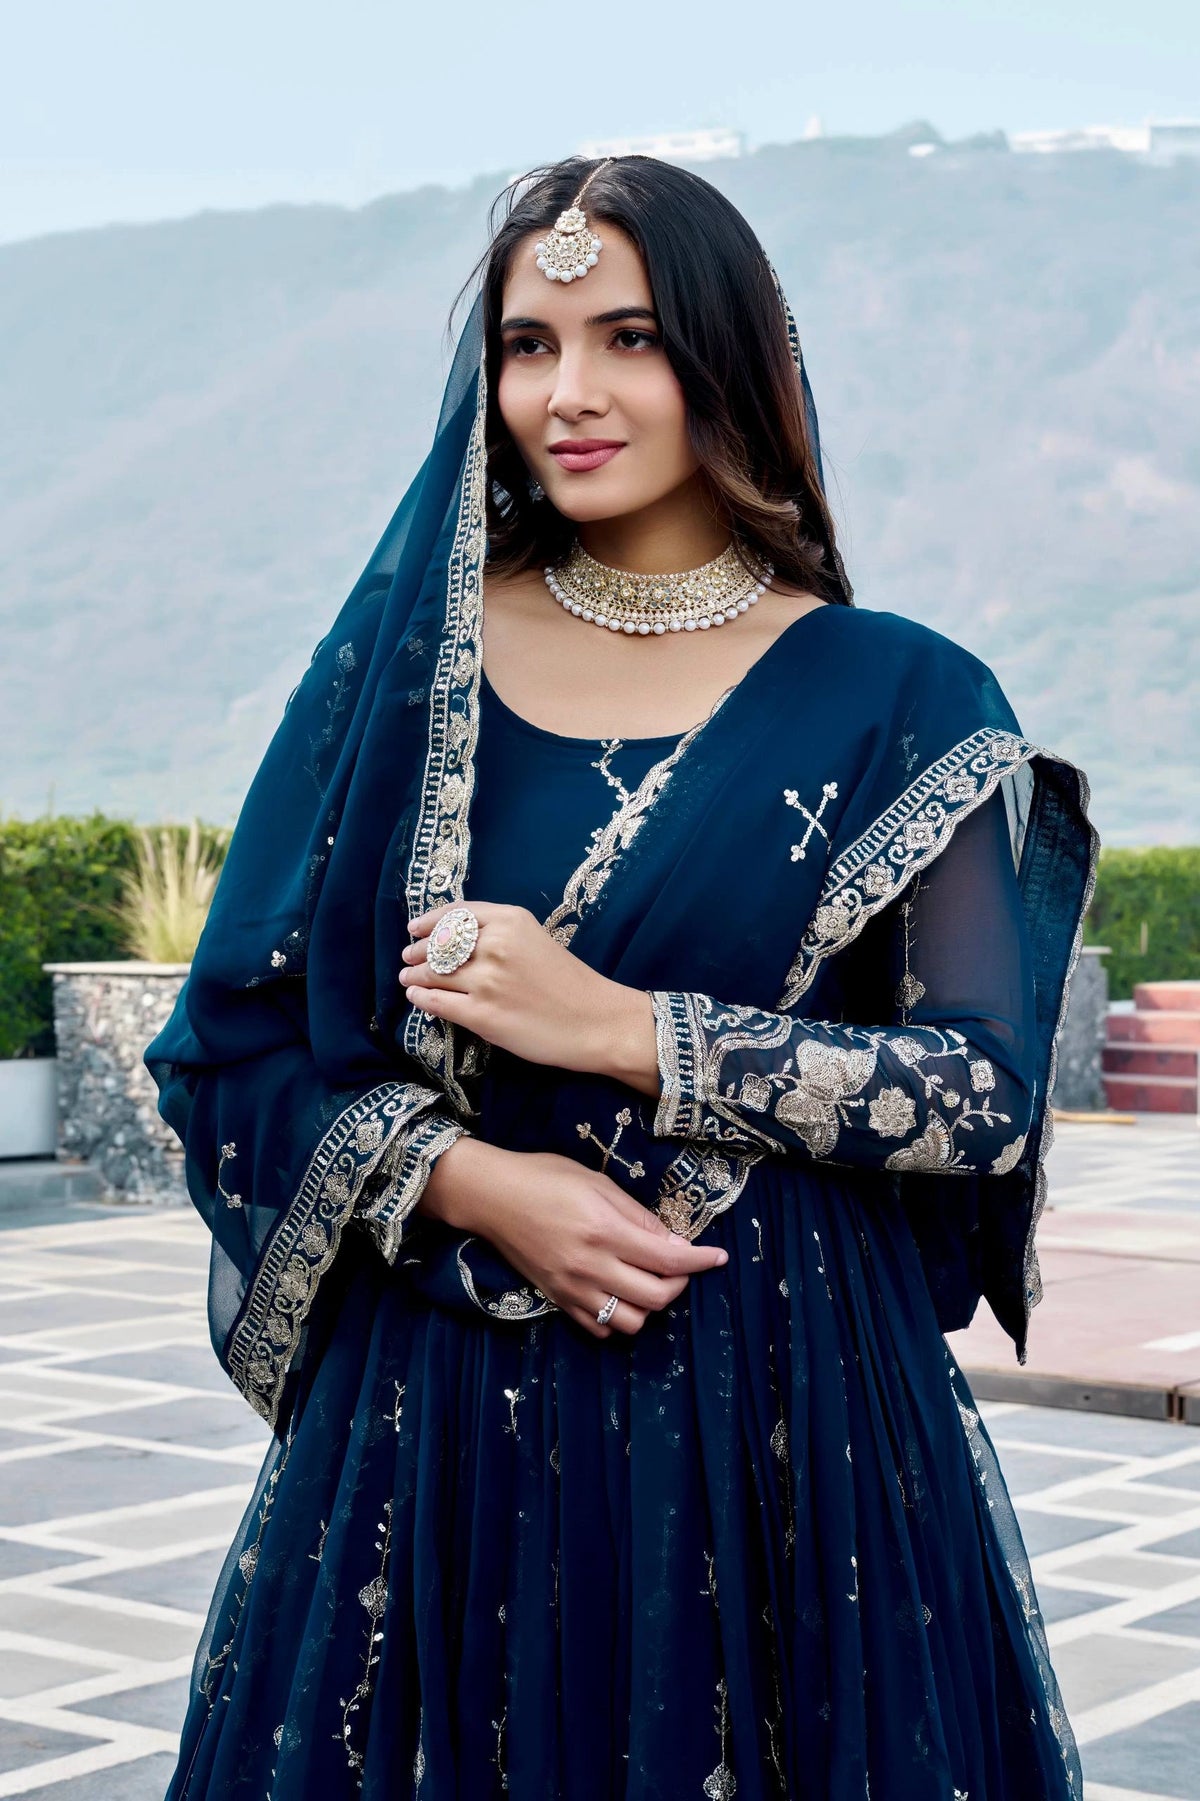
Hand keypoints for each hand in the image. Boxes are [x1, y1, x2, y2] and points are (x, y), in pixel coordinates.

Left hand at [401, 901, 659, 1091]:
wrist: (597, 1021)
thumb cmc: (572, 983)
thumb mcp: (536, 940)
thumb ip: (500, 935)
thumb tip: (455, 941)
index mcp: (511, 920)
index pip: (456, 914)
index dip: (430, 922)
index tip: (415, 928)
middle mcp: (495, 944)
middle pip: (440, 944)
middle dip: (419, 951)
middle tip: (408, 957)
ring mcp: (486, 980)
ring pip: (433, 974)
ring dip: (415, 976)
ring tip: (407, 979)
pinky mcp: (482, 1014)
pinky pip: (437, 1002)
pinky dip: (421, 998)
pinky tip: (416, 997)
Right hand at [419, 1137, 727, 1339]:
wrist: (491, 1196)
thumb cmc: (545, 1176)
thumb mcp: (598, 1182)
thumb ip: (638, 1216)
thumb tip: (674, 1242)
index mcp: (604, 1231)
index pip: (668, 1260)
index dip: (701, 1261)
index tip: (718, 1257)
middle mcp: (590, 1266)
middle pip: (657, 1297)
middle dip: (680, 1283)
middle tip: (680, 1264)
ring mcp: (572, 1289)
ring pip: (632, 1322)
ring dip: (650, 1305)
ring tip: (648, 1280)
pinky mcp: (557, 1300)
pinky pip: (599, 1328)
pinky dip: (618, 1318)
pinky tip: (620, 1294)